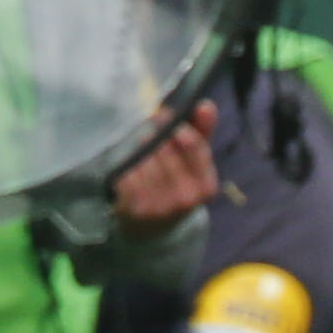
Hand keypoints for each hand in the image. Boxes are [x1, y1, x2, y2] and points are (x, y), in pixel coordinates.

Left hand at [111, 101, 217, 238]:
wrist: (154, 227)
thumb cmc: (176, 184)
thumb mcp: (194, 162)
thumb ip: (202, 132)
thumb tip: (207, 105)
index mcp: (206, 186)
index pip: (194, 145)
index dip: (177, 126)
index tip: (163, 114)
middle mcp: (186, 198)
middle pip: (164, 148)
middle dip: (153, 136)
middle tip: (146, 132)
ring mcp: (160, 205)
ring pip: (144, 159)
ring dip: (137, 149)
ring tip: (137, 152)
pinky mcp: (135, 207)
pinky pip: (127, 172)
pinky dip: (125, 166)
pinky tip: (128, 169)